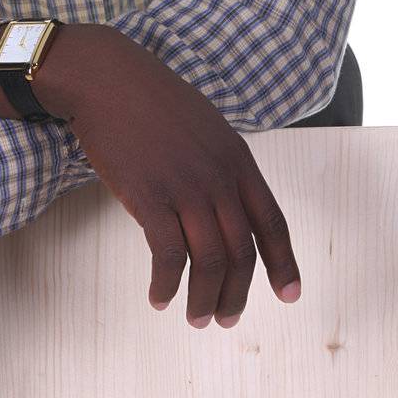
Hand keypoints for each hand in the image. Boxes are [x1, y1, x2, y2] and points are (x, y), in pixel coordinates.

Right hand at [45, 29, 302, 328]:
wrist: (108, 79)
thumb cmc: (152, 100)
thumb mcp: (205, 126)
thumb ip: (222, 164)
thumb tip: (227, 203)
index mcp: (238, 159)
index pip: (272, 222)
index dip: (284, 264)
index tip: (290, 295)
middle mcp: (219, 177)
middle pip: (242, 251)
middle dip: (238, 294)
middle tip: (227, 319)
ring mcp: (185, 188)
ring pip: (209, 261)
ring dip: (205, 299)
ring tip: (197, 319)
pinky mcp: (149, 197)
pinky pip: (167, 256)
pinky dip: (167, 285)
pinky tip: (159, 298)